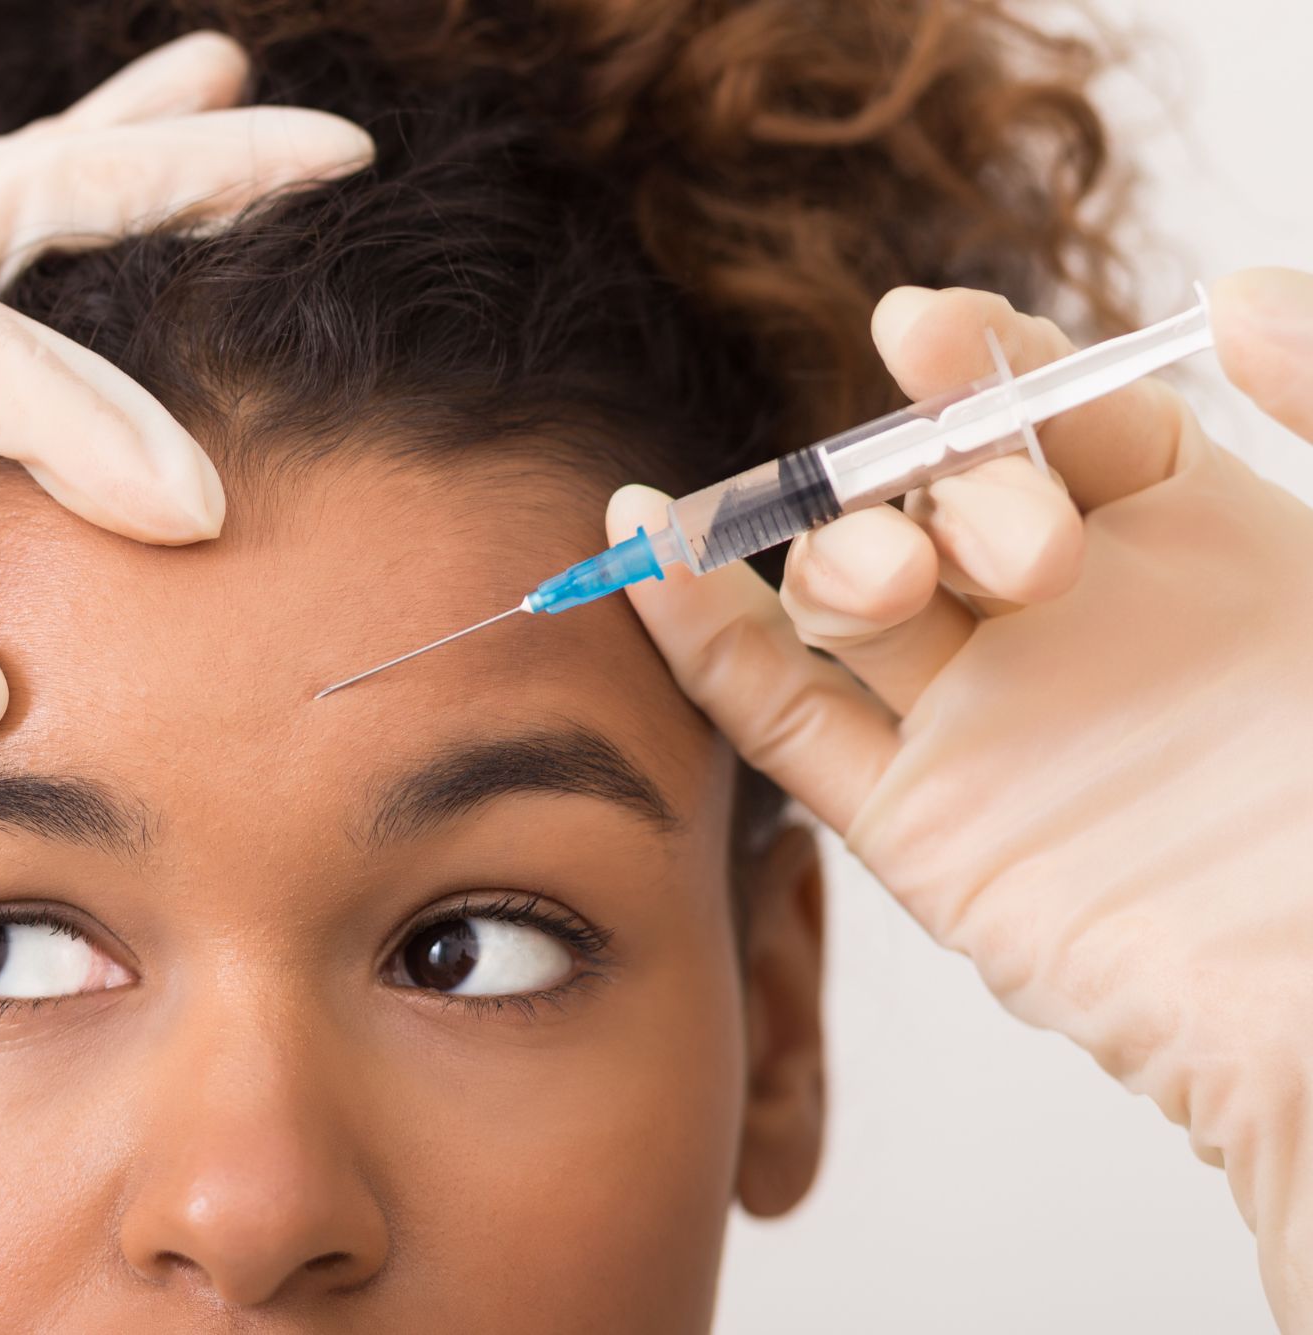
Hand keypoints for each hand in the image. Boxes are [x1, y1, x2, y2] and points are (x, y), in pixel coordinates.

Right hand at [608, 268, 1312, 1329]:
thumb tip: (1221, 291)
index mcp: (1203, 550)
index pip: (1058, 420)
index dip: (990, 364)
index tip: (933, 328)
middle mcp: (1078, 628)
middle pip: (945, 496)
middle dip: (943, 480)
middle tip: (1023, 543)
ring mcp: (991, 727)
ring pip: (854, 593)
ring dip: (834, 547)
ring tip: (895, 573)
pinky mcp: (923, 828)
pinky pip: (783, 719)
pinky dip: (704, 638)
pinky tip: (654, 550)